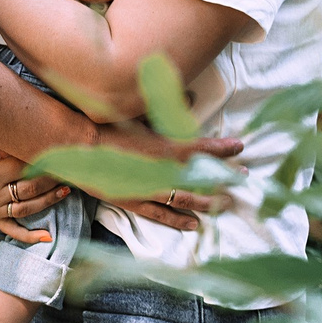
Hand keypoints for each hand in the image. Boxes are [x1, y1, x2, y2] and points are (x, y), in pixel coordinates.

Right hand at [0, 128, 69, 241]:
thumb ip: (1, 135)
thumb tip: (33, 133)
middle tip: (69, 170)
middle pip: (29, 190)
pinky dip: (29, 236)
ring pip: (26, 209)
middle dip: (51, 180)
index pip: (24, 169)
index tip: (60, 154)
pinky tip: (47, 236)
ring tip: (66, 190)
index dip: (43, 162)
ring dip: (48, 201)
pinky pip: (11, 229)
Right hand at [87, 120, 242, 229]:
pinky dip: (179, 220)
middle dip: (224, 178)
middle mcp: (162, 171)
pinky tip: (194, 225)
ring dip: (208, 202)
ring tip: (225, 204)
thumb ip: (168, 110)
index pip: (202, 147)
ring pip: (185, 199)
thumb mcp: (141, 114)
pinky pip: (162, 214)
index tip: (239, 146)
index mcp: (165, 146)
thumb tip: (190, 97)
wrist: (79, 147)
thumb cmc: (109, 126)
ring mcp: (149, 189)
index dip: (223, 148)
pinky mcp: (135, 201)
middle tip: (243, 178)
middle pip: (200, 177)